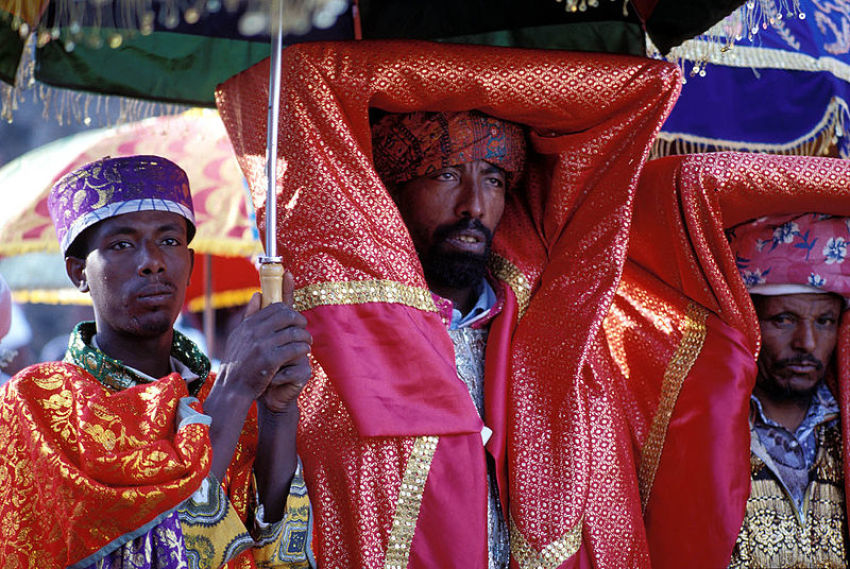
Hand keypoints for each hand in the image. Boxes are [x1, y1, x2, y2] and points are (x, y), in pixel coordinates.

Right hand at [216, 270, 311, 410]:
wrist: (232, 389)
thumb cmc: (237, 363)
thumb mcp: (238, 336)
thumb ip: (250, 315)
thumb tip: (258, 294)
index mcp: (248, 324)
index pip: (275, 306)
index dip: (289, 310)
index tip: (295, 318)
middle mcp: (255, 332)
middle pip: (287, 316)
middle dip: (299, 320)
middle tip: (304, 328)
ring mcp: (263, 346)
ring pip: (293, 332)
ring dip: (304, 336)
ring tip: (307, 342)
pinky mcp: (271, 360)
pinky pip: (295, 348)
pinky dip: (302, 348)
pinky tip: (304, 352)